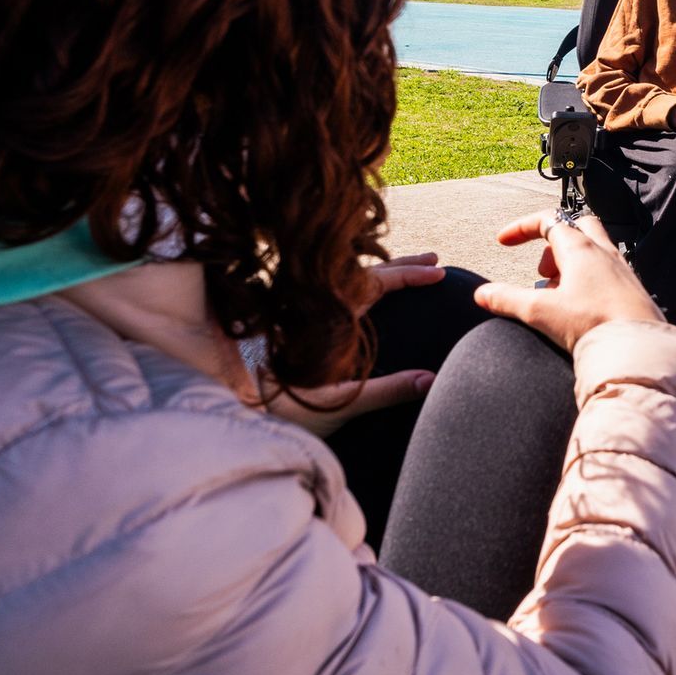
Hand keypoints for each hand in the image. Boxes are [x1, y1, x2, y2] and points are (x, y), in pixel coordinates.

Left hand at [257, 252, 445, 435]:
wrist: (236, 414)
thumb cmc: (282, 410)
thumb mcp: (339, 403)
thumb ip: (387, 391)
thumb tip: (432, 380)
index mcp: (329, 317)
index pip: (377, 282)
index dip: (410, 275)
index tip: (439, 271)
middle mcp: (318, 309)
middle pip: (367, 274)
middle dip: (404, 266)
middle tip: (435, 260)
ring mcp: (307, 315)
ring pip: (351, 281)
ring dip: (384, 273)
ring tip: (410, 270)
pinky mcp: (299, 326)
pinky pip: (339, 294)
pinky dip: (364, 286)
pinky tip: (372, 295)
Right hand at [479, 210, 664, 349]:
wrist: (640, 349)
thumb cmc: (595, 324)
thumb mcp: (541, 312)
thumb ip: (508, 300)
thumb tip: (482, 294)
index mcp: (580, 249)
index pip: (547, 221)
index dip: (521, 228)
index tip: (503, 241)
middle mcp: (604, 253)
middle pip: (576, 227)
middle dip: (552, 243)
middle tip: (541, 271)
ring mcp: (621, 270)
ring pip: (592, 251)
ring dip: (569, 265)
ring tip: (556, 296)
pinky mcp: (632, 291)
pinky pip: (606, 274)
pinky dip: (587, 282)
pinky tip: (580, 310)